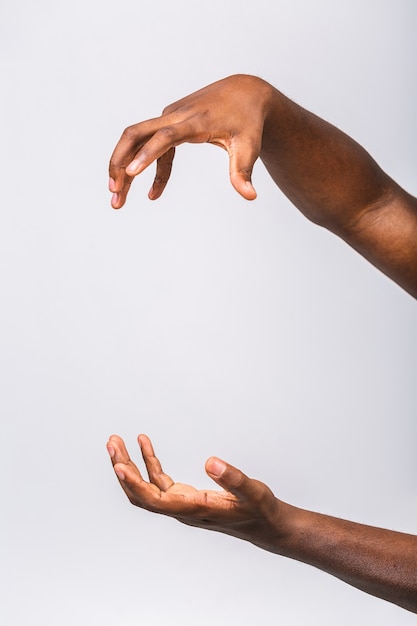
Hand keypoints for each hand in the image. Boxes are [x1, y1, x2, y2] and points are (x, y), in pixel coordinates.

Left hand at [106, 433, 286, 550]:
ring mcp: (181, 504)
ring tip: (117, 441)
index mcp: (194, 509)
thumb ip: (233, 478)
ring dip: (130, 465)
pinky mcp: (185, 497)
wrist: (266, 526)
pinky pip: (158, 480)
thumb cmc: (260, 511)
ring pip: (145, 488)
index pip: (155, 501)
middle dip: (123, 470)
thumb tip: (211, 461)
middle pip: (141, 495)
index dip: (135, 484)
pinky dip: (149, 462)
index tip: (119, 465)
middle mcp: (182, 509)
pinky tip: (144, 443)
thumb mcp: (253, 492)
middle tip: (112, 443)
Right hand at [108, 75, 274, 207]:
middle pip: (136, 135)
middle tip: (113, 193)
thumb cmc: (248, 122)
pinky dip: (149, 169)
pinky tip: (153, 194)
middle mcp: (176, 116)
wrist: (245, 93)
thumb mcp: (249, 147)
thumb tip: (250, 196)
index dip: (148, 155)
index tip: (131, 173)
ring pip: (136, 140)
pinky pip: (151, 147)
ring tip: (118, 198)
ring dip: (124, 168)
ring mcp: (169, 118)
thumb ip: (243, 172)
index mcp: (195, 122)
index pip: (165, 137)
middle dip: (120, 163)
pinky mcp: (169, 123)